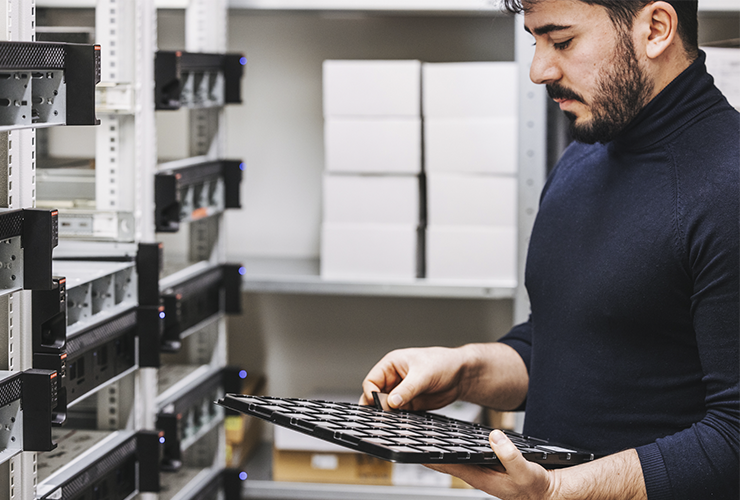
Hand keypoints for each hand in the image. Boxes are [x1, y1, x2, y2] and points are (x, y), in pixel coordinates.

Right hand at [360, 346, 467, 410]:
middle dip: (377, 406)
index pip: (371, 381)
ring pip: (386, 407)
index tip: (376, 404)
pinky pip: (399, 413)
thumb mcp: (423, 374)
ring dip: (388, 414)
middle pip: (376, 396)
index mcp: (391, 365)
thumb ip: (407, 389)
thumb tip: (392, 402)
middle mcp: (394, 379)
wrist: (461, 375)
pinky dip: (398, 419)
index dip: (371, 393)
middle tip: (380, 416)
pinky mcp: (410, 404)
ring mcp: (401, 392)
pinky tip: (401, 422)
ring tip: (391, 420)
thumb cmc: (443, 363)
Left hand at [426, 429, 555, 499]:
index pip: (448, 467)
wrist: (547, 493)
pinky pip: (464, 457)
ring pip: (453, 460)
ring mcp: (481, 472)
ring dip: (439, 451)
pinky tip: (449, 441)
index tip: (414, 448)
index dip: (430, 458)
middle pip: (445, 464)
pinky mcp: (487, 467)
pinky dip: (453, 449)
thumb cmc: (536, 487)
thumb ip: (510, 456)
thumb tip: (494, 437)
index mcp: (481, 478)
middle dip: (428, 453)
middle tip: (412, 439)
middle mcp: (477, 475)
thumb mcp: (526, 471)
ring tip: (424, 438)